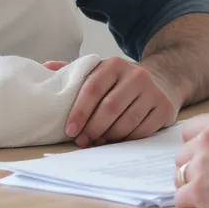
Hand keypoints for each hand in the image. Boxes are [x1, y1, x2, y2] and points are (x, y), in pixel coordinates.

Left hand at [64, 57, 181, 147]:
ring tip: (97, 142)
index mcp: (114, 64)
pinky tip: (117, 141)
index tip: (70, 130)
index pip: (92, 89)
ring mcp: (153, 91)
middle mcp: (136, 75)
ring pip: (126, 122)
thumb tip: (44, 68)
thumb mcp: (101, 71)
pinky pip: (142, 130)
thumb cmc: (122, 81)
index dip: (79, 111)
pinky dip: (127, 139)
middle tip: (83, 141)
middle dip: (93, 128)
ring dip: (109, 137)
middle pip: (109, 108)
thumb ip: (74, 71)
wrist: (163, 79)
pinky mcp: (164, 108)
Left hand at [173, 111, 208, 207]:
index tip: (202, 153)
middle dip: (192, 165)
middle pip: (184, 153)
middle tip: (206, 177)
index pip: (191, 128)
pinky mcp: (198, 192)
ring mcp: (200, 165)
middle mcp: (207, 139)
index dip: (195, 142)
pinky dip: (188, 204)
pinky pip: (181, 198)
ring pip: (179, 175)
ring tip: (202, 194)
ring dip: (189, 184)